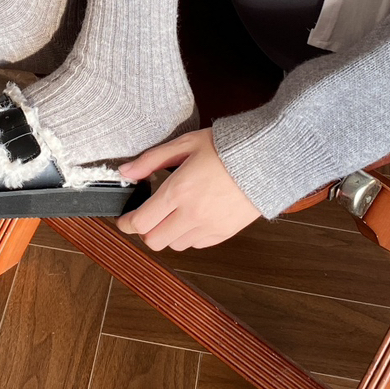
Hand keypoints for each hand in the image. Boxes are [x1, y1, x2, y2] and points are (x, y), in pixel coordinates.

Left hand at [116, 128, 261, 250]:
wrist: (265, 159)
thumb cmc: (226, 148)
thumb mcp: (184, 144)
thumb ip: (151, 160)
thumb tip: (126, 171)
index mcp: (178, 191)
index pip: (142, 221)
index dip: (127, 223)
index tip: (124, 220)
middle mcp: (192, 214)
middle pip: (154, 240)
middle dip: (145, 230)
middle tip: (145, 216)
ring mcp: (209, 227)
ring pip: (175, 245)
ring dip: (167, 234)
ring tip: (171, 214)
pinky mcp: (224, 233)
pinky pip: (197, 245)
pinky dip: (188, 236)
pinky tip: (191, 217)